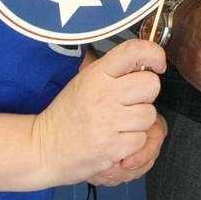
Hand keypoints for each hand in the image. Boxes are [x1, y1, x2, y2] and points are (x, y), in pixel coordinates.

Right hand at [32, 38, 165, 186]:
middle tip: (131, 102)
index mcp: (97, 74)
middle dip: (146, 94)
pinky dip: (133, 144)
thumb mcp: (85, 80)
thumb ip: (113, 69)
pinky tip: (116, 140)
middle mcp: (104, 94)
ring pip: (149, 115)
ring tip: (121, 124)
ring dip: (140, 122)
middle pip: (151, 85)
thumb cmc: (67, 113)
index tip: (157, 64)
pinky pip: (141, 140)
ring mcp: (108, 121)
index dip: (153, 54)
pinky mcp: (112, 147)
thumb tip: (142, 59)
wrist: (43, 148)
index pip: (134, 51)